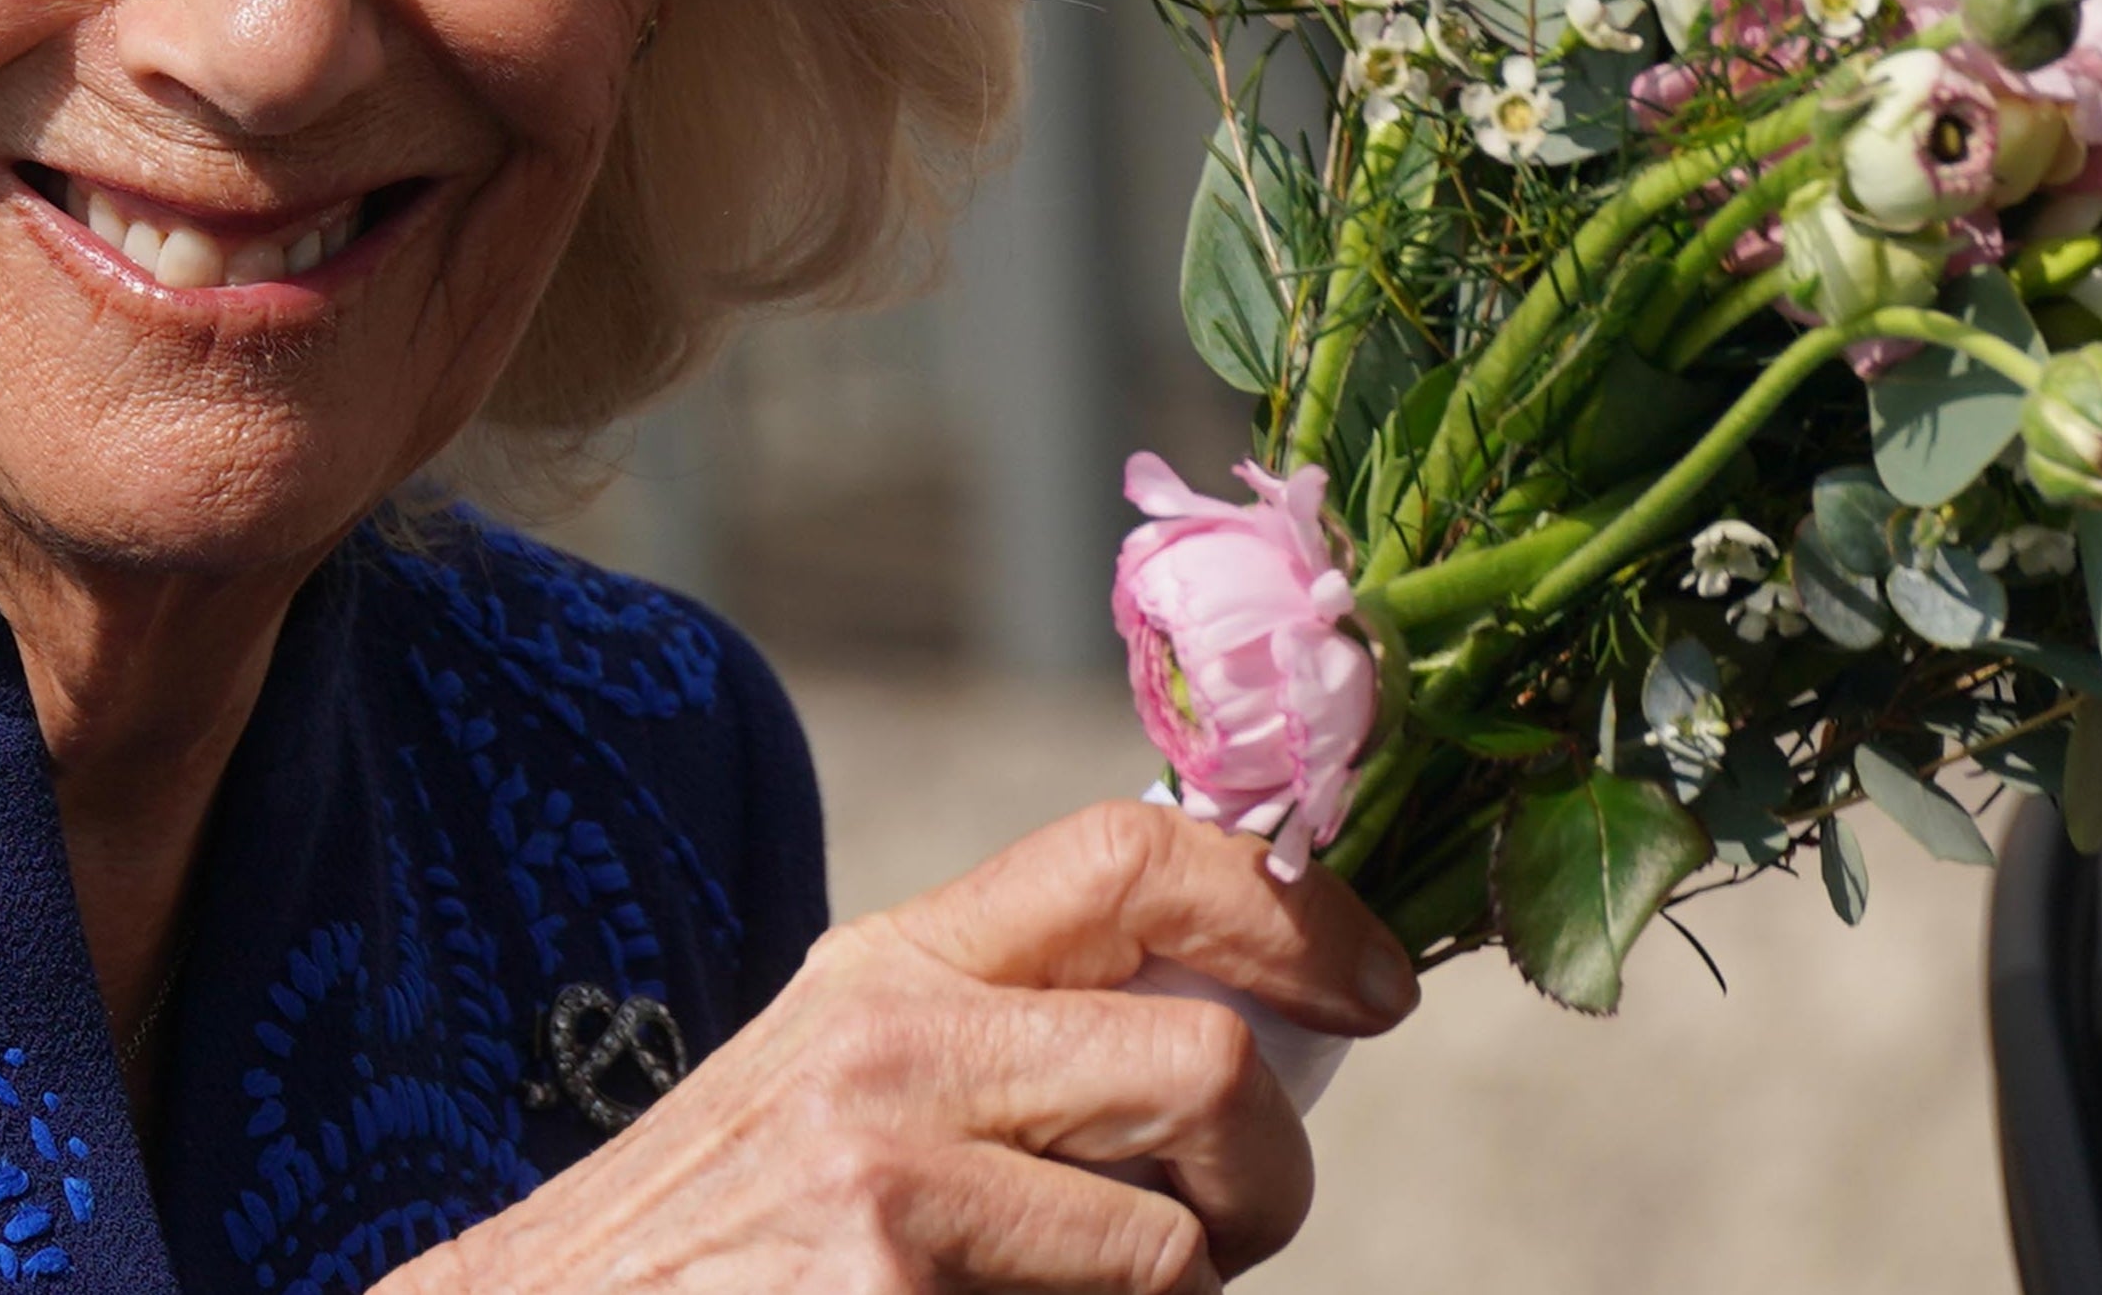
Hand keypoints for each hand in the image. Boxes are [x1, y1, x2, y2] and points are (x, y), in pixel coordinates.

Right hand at [382, 800, 1417, 1294]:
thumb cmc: (723, 1234)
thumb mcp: (847, 1076)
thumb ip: (1015, 1029)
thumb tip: (1248, 1012)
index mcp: (893, 966)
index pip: (1129, 853)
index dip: (1295, 908)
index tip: (1378, 981)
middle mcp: (891, 1050)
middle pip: (1208, 1061)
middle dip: (1266, 1173)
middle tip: (1221, 1226)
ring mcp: (888, 1193)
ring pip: (1176, 1249)